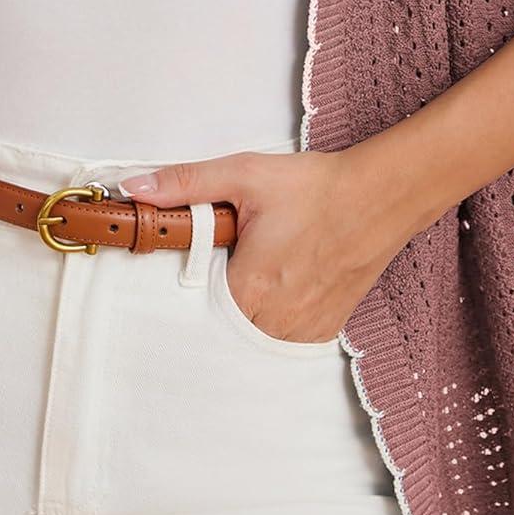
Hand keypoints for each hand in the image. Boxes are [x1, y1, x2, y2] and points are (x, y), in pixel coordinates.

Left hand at [117, 138, 428, 342]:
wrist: (380, 196)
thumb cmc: (314, 187)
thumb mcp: (244, 174)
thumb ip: (184, 184)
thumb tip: (133, 186)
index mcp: (249, 290)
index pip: (192, 311)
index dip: (184, 290)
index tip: (188, 268)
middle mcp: (275, 323)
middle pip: (220, 326)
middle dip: (212, 299)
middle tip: (225, 263)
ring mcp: (303, 332)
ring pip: (251, 337)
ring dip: (242, 313)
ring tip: (255, 271)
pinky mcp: (324, 332)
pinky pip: (281, 339)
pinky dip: (271, 319)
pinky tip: (278, 285)